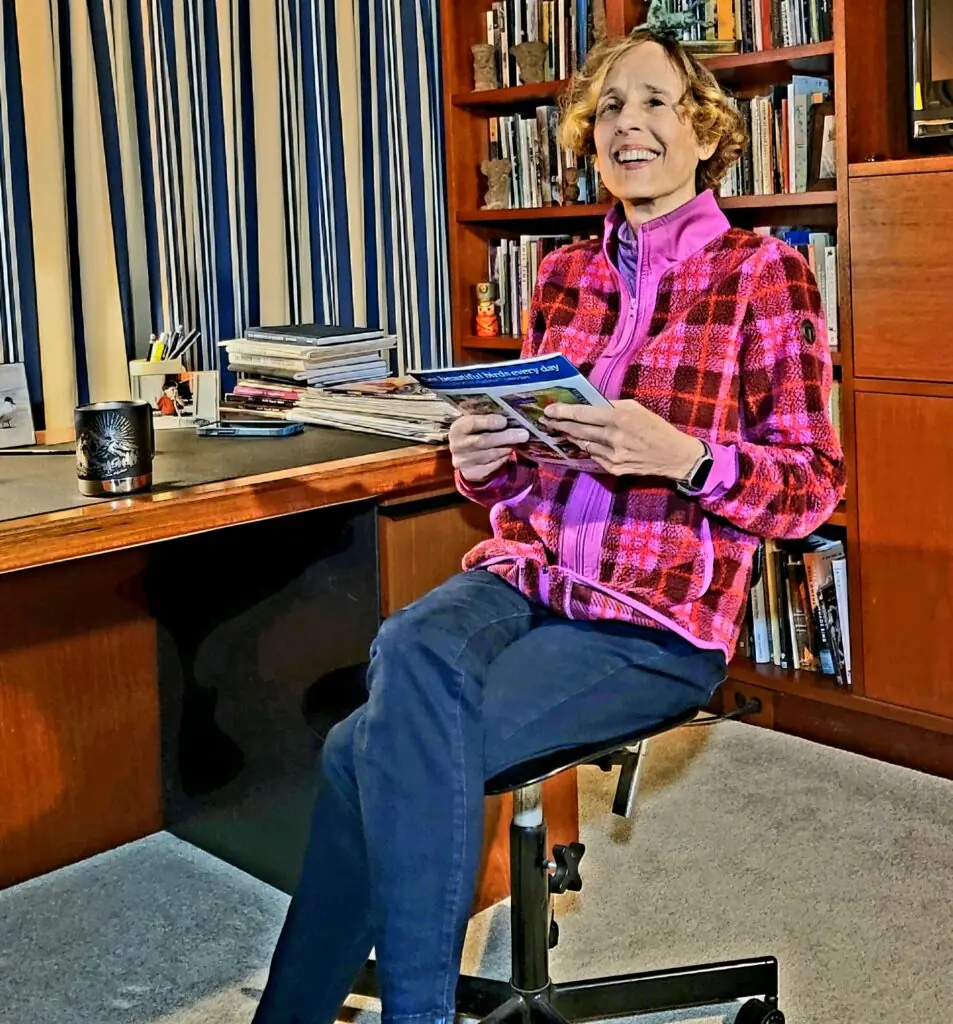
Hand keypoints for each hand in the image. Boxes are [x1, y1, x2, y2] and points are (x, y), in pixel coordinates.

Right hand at [449, 414, 529, 482]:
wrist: (465, 454)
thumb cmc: (475, 433)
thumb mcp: (476, 423)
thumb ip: (489, 420)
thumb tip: (512, 417)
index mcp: (457, 428)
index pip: (472, 424)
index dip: (489, 422)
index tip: (504, 421)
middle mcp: (457, 446)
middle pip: (483, 441)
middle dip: (506, 437)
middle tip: (523, 434)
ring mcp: (463, 462)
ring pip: (490, 455)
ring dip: (507, 448)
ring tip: (518, 442)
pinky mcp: (471, 474)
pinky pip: (491, 467)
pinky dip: (502, 459)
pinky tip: (507, 453)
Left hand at [541, 400, 703, 479]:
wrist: (674, 456)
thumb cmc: (656, 428)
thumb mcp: (637, 408)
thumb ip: (613, 406)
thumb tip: (591, 405)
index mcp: (620, 418)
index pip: (584, 414)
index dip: (564, 412)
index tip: (549, 409)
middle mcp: (613, 438)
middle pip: (578, 430)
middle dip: (560, 424)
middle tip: (546, 420)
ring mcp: (613, 456)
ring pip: (584, 444)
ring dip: (571, 436)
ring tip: (561, 429)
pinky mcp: (614, 469)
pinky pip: (594, 456)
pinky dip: (588, 447)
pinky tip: (583, 442)